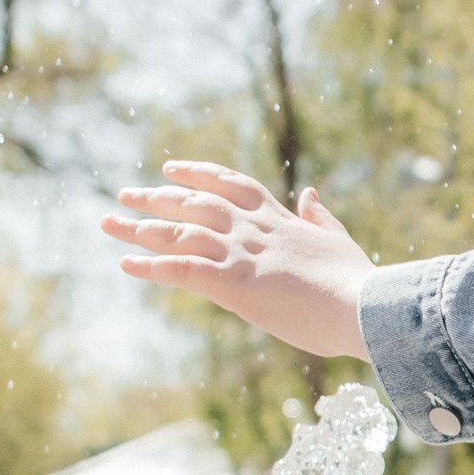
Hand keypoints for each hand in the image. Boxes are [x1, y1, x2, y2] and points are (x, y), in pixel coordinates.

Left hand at [101, 164, 374, 359]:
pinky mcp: (234, 284)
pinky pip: (181, 270)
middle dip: (157, 196)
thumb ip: (320, 218)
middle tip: (125, 193)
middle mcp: (255, 231)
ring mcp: (242, 255)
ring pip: (180, 231)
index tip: (171, 168)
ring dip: (141, 227)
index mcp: (280, 221)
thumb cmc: (359, 285)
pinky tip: (125, 265)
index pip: (232, 186)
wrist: (364, 306)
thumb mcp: (339, 242)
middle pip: (195, 203)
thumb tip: (310, 192)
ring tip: (109, 222)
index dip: (199, 174)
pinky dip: (151, 267)